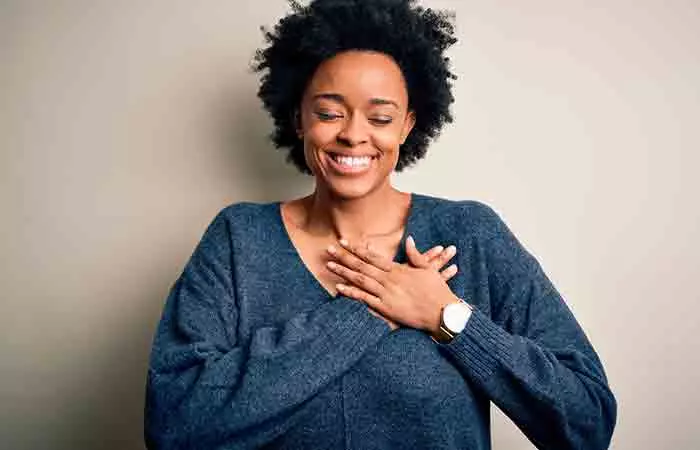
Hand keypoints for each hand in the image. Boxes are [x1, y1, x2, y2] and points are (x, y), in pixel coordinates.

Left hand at [326, 236, 460, 332]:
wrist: (442, 312)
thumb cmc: (437, 291)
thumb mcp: (428, 269)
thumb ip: (416, 254)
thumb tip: (409, 240)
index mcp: (398, 269)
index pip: (372, 257)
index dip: (357, 249)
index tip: (344, 242)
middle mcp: (389, 279)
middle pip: (362, 266)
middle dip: (344, 257)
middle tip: (329, 249)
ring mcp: (387, 293)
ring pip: (360, 280)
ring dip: (344, 272)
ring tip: (329, 265)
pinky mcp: (386, 308)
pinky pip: (365, 299)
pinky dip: (351, 293)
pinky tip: (339, 288)